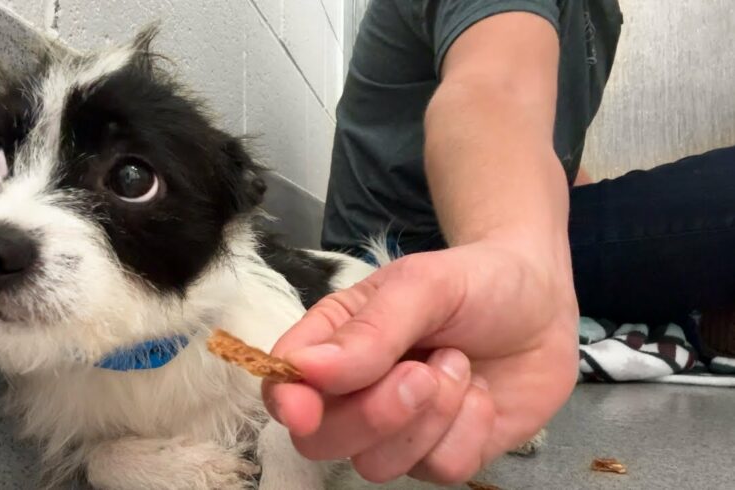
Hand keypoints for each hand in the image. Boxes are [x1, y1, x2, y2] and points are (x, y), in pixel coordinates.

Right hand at [262, 240, 578, 483]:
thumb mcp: (422, 285)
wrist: (542, 300)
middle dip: (374, 414)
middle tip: (421, 372)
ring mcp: (401, 430)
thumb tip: (305, 369)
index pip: (286, 385)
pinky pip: (439, 469)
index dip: (288, 403)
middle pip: (323, 442)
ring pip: (380, 464)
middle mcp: (357, 394)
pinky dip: (467, 431)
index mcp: (335, 344)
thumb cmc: (472, 281)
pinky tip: (480, 393)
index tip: (304, 409)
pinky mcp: (445, 454)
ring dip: (429, 417)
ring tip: (458, 366)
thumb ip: (369, 329)